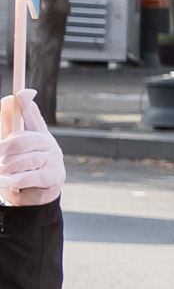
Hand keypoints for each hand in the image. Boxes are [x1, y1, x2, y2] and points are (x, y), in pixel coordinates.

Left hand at [1, 91, 64, 206]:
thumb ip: (9, 122)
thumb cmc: (20, 166)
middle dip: (4, 149)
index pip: (31, 114)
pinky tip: (2, 181)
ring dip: (7, 168)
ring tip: (2, 171)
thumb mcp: (12, 145)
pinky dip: (11, 180)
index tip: (21, 92)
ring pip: (23, 160)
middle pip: (22, 140)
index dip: (26, 103)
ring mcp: (53, 160)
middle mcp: (48, 143)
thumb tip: (11, 98)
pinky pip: (27, 176)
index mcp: (36, 132)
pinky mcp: (52, 177)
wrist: (33, 195)